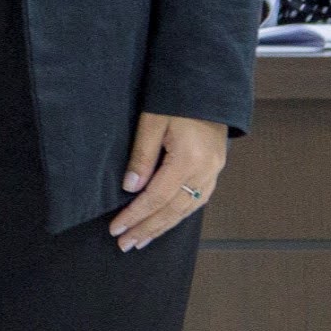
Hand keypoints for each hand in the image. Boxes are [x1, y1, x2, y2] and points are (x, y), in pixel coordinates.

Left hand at [108, 112, 227, 251]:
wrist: (209, 86)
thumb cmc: (176, 99)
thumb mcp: (152, 122)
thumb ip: (142, 156)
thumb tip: (130, 188)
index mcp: (188, 160)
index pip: (156, 197)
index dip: (135, 215)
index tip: (116, 229)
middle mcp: (205, 172)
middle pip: (173, 210)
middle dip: (148, 228)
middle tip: (126, 244)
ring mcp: (214, 172)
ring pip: (187, 209)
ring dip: (163, 226)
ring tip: (142, 240)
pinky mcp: (215, 170)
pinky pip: (197, 200)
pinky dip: (179, 215)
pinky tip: (166, 222)